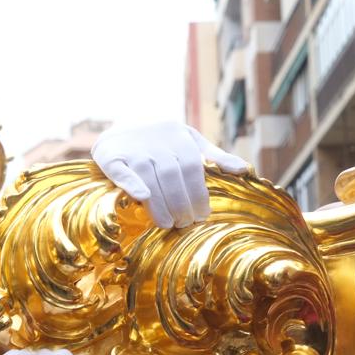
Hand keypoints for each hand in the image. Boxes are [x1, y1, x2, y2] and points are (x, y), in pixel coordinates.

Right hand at [92, 122, 248, 228]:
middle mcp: (156, 140)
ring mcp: (133, 148)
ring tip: (167, 224)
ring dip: (160, 203)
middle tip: (185, 224)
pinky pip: (121, 170)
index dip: (197, 194)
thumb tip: (245, 169)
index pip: (191, 168)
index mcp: (178, 137)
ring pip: (149, 177)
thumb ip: (215, 156)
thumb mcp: (190, 142)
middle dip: (180, 203)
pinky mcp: (110, 156)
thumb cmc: (163, 142)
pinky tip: (141, 197)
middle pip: (172, 176)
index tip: (201, 216)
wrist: (120, 130)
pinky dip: (131, 182)